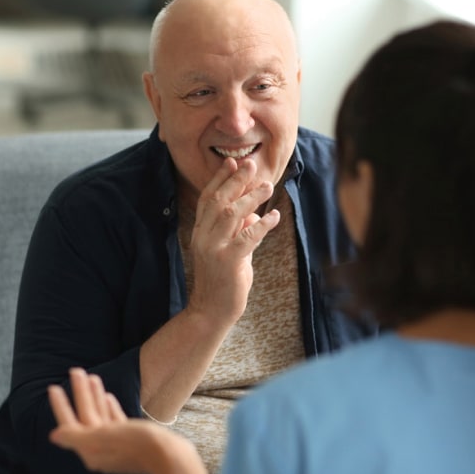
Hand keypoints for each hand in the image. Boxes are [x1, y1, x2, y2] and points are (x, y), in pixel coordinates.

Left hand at [49, 368, 163, 473]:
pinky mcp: (131, 441)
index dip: (61, 406)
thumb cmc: (137, 444)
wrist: (171, 456)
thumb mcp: (103, 437)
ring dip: (94, 397)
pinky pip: (114, 422)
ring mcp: (116, 446)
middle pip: (85, 417)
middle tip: (75, 371)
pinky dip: (109, 408)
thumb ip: (77, 436)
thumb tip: (53, 436)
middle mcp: (101, 450)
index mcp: (91, 451)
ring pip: (100, 417)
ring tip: (92, 376)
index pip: (70, 424)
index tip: (53, 387)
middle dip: (80, 394)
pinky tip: (107, 396)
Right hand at [187, 158, 280, 321]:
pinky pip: (246, 237)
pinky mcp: (227, 262)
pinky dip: (262, 224)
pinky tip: (274, 216)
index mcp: (200, 232)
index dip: (219, 179)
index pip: (207, 198)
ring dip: (251, 198)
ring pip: (231, 214)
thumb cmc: (222, 280)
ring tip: (268, 186)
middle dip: (236, 180)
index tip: (232, 162)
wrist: (211, 311)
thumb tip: (253, 213)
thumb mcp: (230, 250)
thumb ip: (238, 231)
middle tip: (251, 165)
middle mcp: (203, 237)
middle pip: (218, 201)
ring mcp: (213, 249)